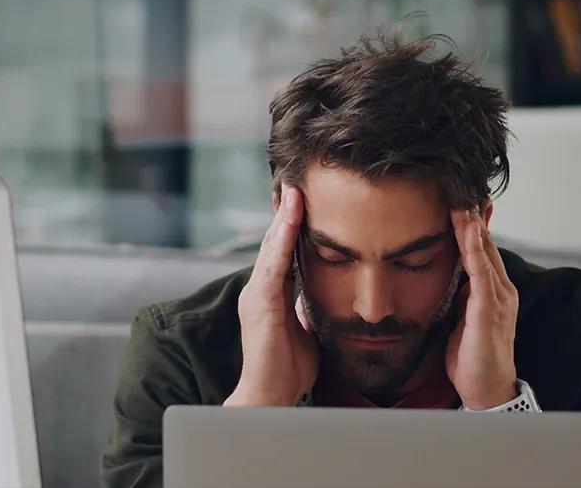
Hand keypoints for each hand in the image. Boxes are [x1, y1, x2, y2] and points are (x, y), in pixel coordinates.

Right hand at [225, 185, 318, 406]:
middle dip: (286, 212)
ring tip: (295, 191)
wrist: (269, 398)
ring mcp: (257, 295)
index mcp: (271, 294)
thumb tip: (323, 294)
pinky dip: (281, 242)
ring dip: (284, 218)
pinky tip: (290, 222)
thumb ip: (308, 308)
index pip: (282, 251)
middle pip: (273, 241)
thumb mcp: (304, 329)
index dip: (292, 224)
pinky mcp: (260, 305)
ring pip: (270, 247)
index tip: (304, 199)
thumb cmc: (288, 370)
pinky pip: (272, 266)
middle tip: (298, 182)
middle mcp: (260, 289)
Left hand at [445, 208, 518, 409]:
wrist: (487, 392)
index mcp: (494, 292)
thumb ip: (462, 296)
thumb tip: (452, 276)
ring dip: (472, 227)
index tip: (461, 200)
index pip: (482, 250)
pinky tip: (467, 233)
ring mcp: (498, 300)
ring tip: (461, 202)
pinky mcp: (488, 312)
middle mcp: (501, 291)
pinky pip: (481, 275)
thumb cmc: (473, 358)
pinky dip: (474, 251)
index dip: (473, 225)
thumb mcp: (464, 318)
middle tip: (461, 188)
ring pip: (484, 254)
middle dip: (474, 217)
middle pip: (485, 245)